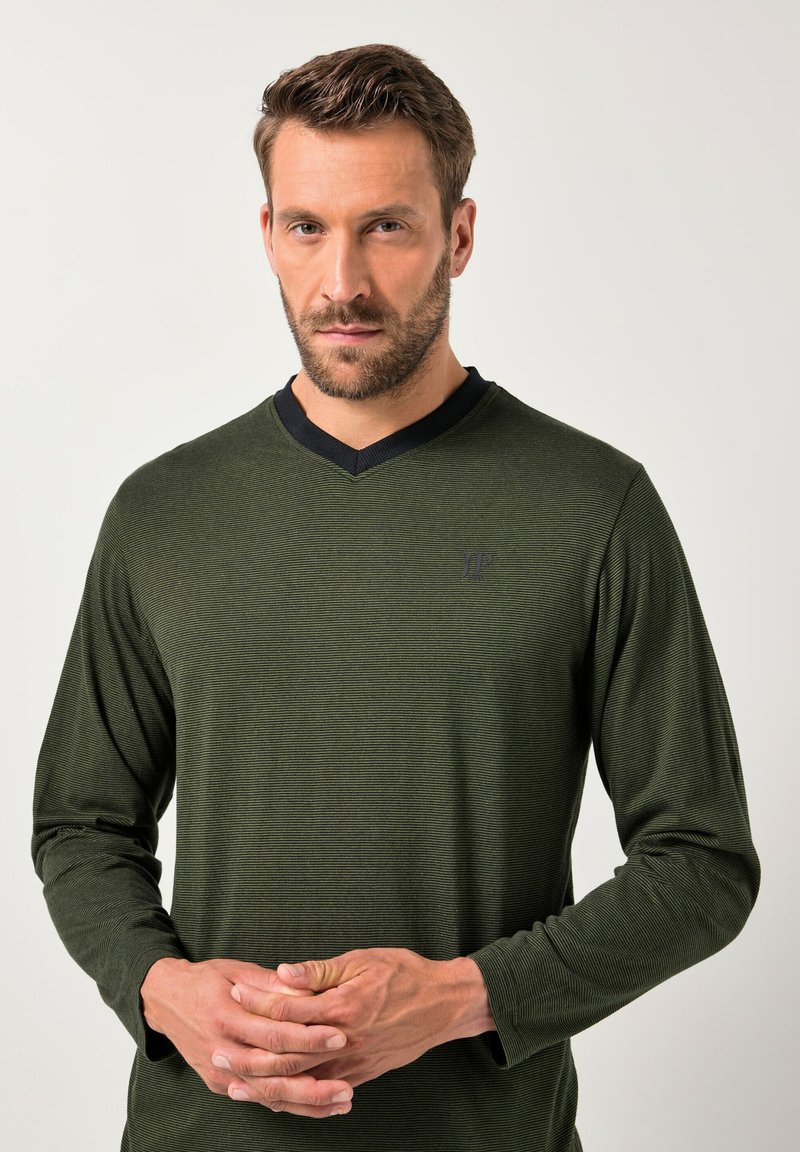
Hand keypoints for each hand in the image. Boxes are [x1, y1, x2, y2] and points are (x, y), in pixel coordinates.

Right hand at [140, 956, 354, 1118]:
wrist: (166, 1000)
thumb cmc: (207, 980)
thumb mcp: (238, 971)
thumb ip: (272, 985)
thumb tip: (308, 993)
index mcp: (226, 1017)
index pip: (273, 1034)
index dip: (308, 1038)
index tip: (339, 1035)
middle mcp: (221, 1049)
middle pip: (272, 1072)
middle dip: (313, 1080)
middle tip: (347, 1082)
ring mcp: (219, 1072)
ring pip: (267, 1093)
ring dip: (306, 1101)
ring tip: (341, 1100)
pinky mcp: (220, 1084)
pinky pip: (257, 1098)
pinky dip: (287, 1104)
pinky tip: (315, 1107)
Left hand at [219, 947, 494, 1098]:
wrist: (444, 1005)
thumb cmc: (404, 975)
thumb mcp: (363, 960)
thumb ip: (320, 971)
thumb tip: (282, 973)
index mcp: (343, 1007)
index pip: (288, 1009)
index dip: (257, 1001)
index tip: (233, 991)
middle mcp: (345, 1041)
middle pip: (287, 1056)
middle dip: (249, 1056)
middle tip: (217, 1052)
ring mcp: (353, 1064)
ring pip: (301, 1082)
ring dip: (266, 1086)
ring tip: (235, 1084)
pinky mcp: (361, 1076)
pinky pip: (321, 1093)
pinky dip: (295, 1098)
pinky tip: (275, 1098)